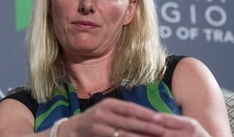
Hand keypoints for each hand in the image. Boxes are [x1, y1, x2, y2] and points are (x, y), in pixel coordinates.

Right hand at [60, 98, 209, 136]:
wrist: (73, 129)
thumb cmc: (95, 120)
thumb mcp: (108, 112)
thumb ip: (124, 114)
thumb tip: (148, 118)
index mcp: (109, 103)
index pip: (132, 108)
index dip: (147, 114)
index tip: (163, 119)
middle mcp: (104, 111)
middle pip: (130, 119)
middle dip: (148, 124)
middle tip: (165, 129)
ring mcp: (99, 123)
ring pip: (124, 131)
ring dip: (141, 135)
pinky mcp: (96, 132)